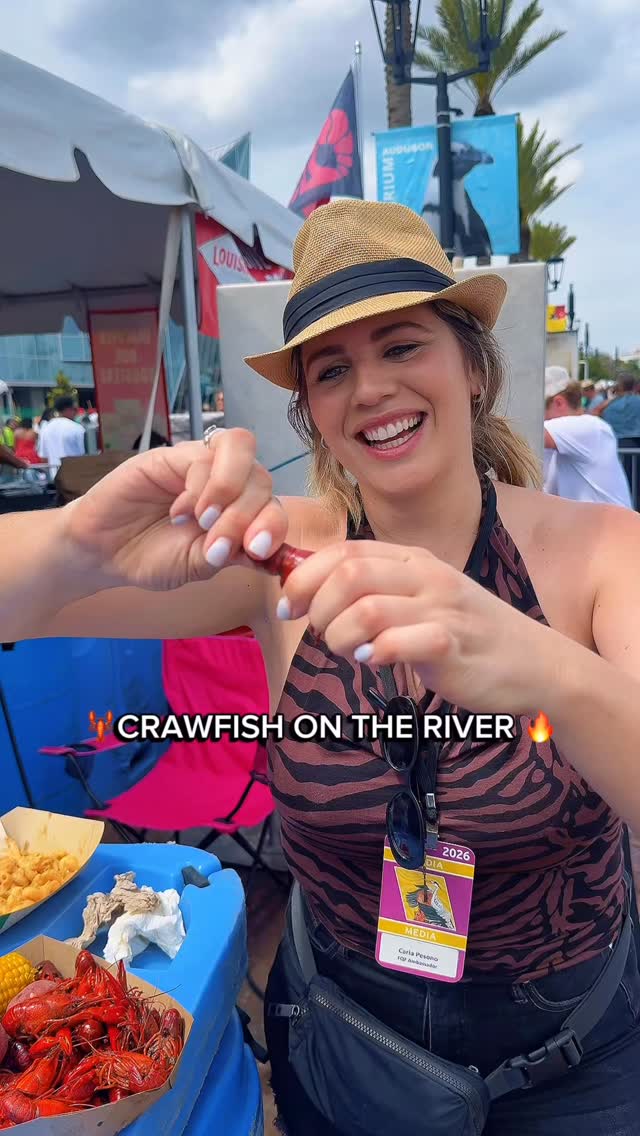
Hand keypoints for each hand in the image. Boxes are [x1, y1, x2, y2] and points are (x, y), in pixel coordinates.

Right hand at [64, 429, 287, 590]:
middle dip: (247, 514)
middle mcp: (227, 484)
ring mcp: (201, 465)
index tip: (257, 550)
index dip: (273, 525)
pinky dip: (198, 486)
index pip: (274, 506)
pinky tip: (178, 514)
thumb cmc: (152, 558)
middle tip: (218, 543)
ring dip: (229, 488)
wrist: (102, 552)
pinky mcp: (173, 455)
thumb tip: (266, 552)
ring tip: (204, 521)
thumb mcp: (197, 566)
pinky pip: (202, 455)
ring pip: (241, 449)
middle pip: (262, 477)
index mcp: (239, 512)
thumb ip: (230, 555)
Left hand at [279, 540, 550, 716]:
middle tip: (317, 632)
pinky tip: (372, 661)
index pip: (344, 551)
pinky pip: (403, 642)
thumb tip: (309, 592)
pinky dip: (375, 653)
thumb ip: (374, 591)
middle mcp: (427, 576)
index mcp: (413, 559)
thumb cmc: (465, 633)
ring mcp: (443, 609)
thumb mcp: (420, 599)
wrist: (535, 662)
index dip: (304, 576)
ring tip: (347, 650)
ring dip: (341, 634)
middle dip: (318, 606)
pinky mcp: (455, 645)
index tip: (290, 606)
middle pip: (349, 574)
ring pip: (368, 608)